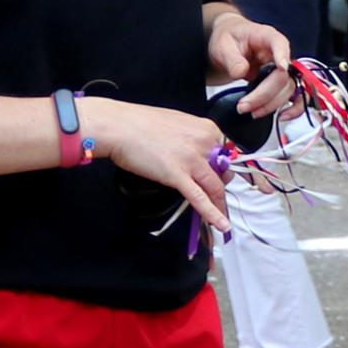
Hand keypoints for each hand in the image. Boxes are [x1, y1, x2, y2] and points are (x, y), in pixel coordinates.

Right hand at [86, 97, 239, 234]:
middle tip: (215, 196)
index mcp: (206, 128)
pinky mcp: (177, 175)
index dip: (224, 168)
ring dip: (220, 205)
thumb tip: (196, 151)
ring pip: (215, 187)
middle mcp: (204, 143)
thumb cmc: (140, 122)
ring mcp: (192, 160)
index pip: (227, 153)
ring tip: (223, 219)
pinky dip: (212, 214)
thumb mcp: (177, 123)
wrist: (119, 126)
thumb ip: (191, 137)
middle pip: (224, 172)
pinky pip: (199, 198)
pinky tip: (221, 225)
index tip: (222, 177)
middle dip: (221, 187)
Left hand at [206, 10, 294, 114]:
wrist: (229, 46)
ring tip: (250, 112)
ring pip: (288, 89)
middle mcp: (279, 53)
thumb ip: (232, 58)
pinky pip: (296, 97)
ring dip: (271, 104)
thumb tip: (242, 72)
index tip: (281, 68)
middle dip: (264, 94)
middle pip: (283, 75)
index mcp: (267, 37)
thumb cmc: (228, 40)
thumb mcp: (223, 45)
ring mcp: (283, 70)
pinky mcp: (282, 83)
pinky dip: (294, 108)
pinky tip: (282, 116)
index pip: (280, 43)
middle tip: (244, 106)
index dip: (283, 56)